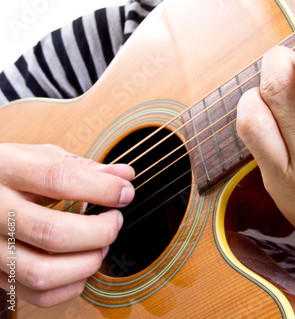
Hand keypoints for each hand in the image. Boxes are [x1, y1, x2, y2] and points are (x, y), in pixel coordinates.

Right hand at [0, 143, 134, 306]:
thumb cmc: (11, 173)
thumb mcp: (42, 158)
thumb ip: (85, 168)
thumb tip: (125, 175)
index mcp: (7, 169)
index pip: (60, 180)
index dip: (103, 189)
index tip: (125, 193)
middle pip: (53, 233)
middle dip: (100, 232)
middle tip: (114, 221)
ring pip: (42, 272)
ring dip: (86, 263)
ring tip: (100, 246)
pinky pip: (37, 294)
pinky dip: (71, 286)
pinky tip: (82, 266)